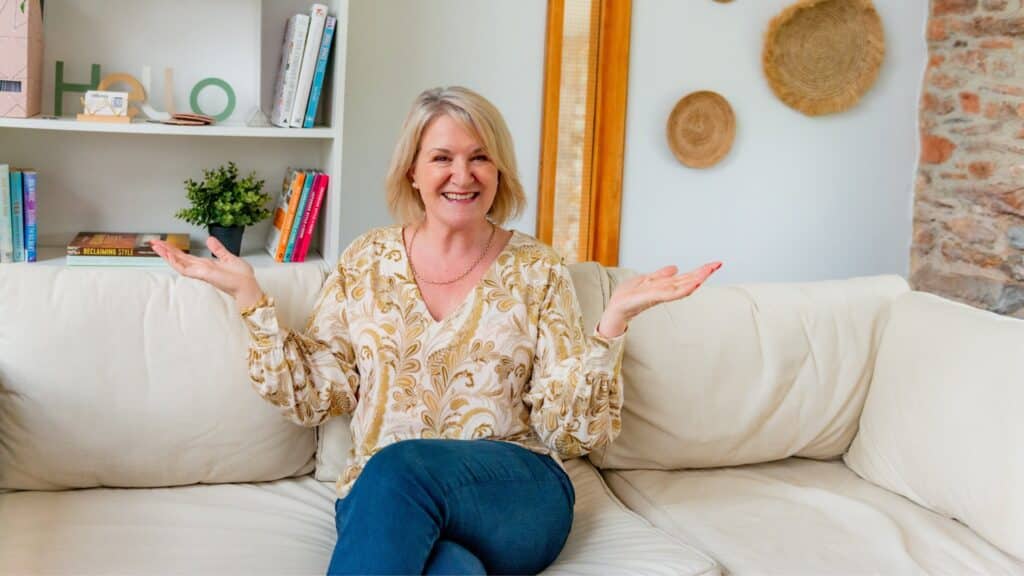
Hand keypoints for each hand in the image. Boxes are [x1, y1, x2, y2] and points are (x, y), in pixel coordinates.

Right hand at [150, 236, 264, 308]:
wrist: (247, 286)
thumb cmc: (241, 276)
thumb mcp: (228, 257)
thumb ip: (218, 249)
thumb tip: (210, 239)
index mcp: (205, 264)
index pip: (186, 256)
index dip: (174, 250)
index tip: (165, 243)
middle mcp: (200, 268)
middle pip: (179, 258)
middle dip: (166, 250)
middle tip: (153, 242)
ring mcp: (200, 272)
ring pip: (178, 263)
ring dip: (167, 254)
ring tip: (156, 245)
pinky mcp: (202, 275)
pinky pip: (185, 269)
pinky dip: (176, 262)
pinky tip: (168, 255)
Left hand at [597, 261, 722, 337]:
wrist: (615, 309)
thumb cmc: (628, 296)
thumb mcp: (645, 280)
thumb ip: (660, 275)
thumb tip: (675, 268)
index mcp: (664, 286)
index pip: (685, 277)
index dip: (700, 271)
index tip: (714, 264)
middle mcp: (665, 290)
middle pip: (687, 280)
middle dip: (703, 273)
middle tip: (718, 264)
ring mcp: (659, 295)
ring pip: (681, 286)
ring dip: (695, 279)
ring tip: (708, 273)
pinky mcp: (651, 298)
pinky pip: (669, 293)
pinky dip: (681, 289)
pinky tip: (691, 284)